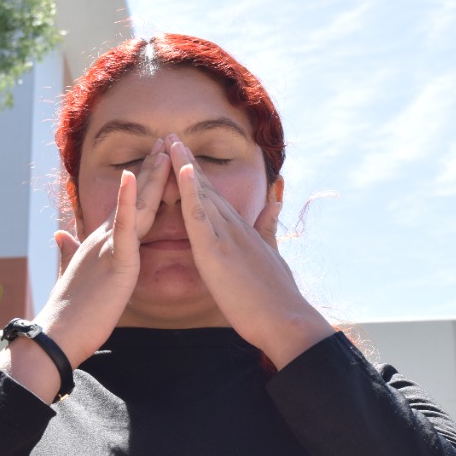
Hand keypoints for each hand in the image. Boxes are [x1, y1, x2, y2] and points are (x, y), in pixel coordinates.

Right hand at [0, 139, 169, 399]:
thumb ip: (68, 254)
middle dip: (151, 169)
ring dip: (148, 175)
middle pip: (134, 198)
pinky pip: (124, 228)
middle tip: (166, 141)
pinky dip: (127, 202)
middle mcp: (104, 239)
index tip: (156, 160)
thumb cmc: (70, 315)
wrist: (57, 336)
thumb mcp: (73, 276)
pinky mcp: (116, 262)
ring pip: (134, 206)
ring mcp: (109, 247)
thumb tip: (59, 236)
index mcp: (101, 244)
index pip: (127, 208)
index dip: (142, 183)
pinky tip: (132, 178)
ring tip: (161, 149)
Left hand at [168, 137, 331, 368]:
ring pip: (201, 195)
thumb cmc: (277, 297)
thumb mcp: (273, 255)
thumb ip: (269, 228)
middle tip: (170, 136)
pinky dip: (190, 193)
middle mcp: (234, 227)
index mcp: (242, 231)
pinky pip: (199, 217)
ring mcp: (226, 236)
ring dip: (184, 167)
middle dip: (186, 162)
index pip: (215, 197)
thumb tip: (274, 204)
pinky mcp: (217, 251)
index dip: (198, 175)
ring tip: (170, 142)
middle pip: (205, 188)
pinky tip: (181, 172)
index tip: (184, 154)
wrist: (286, 319)